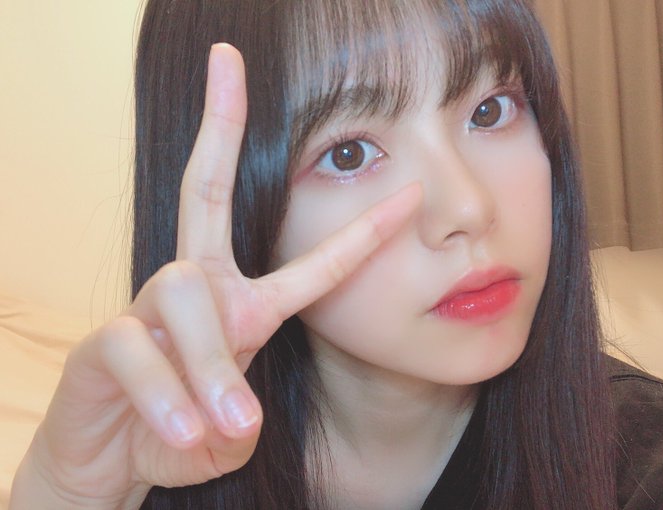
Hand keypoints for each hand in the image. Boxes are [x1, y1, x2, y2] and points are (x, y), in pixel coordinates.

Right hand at [10, 43, 420, 508]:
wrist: (109, 460)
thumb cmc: (181, 433)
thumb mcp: (232, 427)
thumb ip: (242, 414)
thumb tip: (238, 417)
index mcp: (241, 304)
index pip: (305, 259)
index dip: (359, 231)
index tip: (405, 192)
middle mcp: (194, 290)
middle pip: (204, 194)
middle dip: (219, 124)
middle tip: (227, 57)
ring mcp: (145, 309)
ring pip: (183, 295)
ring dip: (209, 366)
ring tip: (227, 426)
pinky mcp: (102, 342)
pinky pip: (136, 350)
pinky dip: (165, 398)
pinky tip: (179, 434)